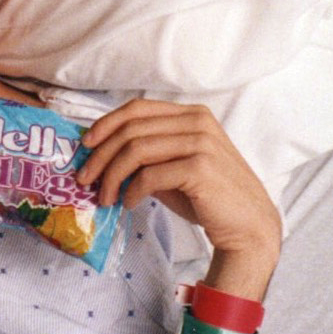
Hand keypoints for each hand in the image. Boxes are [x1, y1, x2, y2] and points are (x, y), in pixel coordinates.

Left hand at [79, 99, 280, 296]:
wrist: (247, 225)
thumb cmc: (208, 197)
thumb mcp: (174, 168)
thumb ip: (147, 156)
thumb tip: (101, 154)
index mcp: (191, 114)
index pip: (137, 108)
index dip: (105, 124)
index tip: (85, 146)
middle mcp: (197, 122)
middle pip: (131, 129)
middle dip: (100, 156)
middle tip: (85, 180)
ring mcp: (201, 143)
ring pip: (136, 150)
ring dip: (112, 176)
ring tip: (105, 198)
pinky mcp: (200, 168)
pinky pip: (150, 175)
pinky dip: (131, 190)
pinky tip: (128, 203)